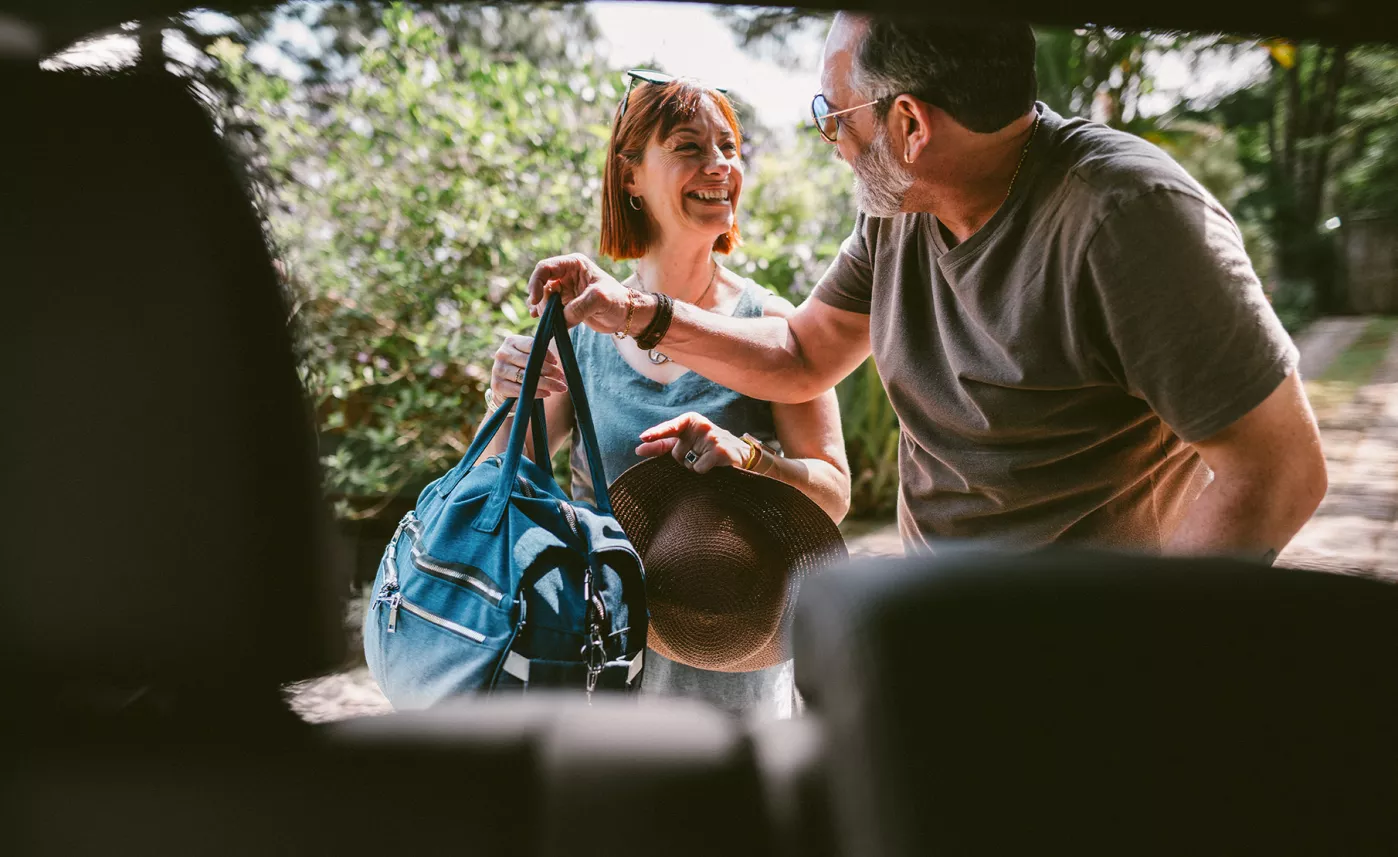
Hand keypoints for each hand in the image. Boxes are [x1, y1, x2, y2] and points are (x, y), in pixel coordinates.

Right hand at [490, 335, 565, 399]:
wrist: (504, 388)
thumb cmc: (521, 369)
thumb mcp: (528, 357)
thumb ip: (539, 354)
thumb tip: (555, 362)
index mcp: (511, 342)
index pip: (531, 345)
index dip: (546, 354)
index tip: (556, 362)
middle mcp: (502, 354)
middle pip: (530, 361)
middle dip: (549, 370)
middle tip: (561, 377)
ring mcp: (498, 369)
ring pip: (526, 376)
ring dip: (546, 383)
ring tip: (559, 387)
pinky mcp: (497, 385)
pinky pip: (520, 390)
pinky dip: (536, 392)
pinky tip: (547, 393)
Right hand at [526, 252, 641, 332]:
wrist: (625, 316)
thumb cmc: (617, 301)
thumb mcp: (600, 299)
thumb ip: (579, 306)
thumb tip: (562, 317)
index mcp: (574, 264)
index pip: (545, 268)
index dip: (536, 282)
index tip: (535, 301)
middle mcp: (567, 274)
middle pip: (541, 284)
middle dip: (541, 301)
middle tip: (549, 316)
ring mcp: (565, 289)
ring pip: (543, 297)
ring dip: (542, 309)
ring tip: (549, 321)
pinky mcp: (565, 304)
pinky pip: (548, 307)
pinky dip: (543, 315)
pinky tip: (543, 322)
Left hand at [636, 412, 748, 473]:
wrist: (740, 453)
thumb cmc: (706, 446)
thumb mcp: (685, 441)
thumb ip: (662, 445)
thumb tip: (639, 448)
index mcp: (690, 420)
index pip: (671, 427)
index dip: (657, 433)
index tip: (643, 438)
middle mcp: (701, 426)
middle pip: (676, 453)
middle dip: (683, 459)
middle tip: (699, 455)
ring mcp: (711, 438)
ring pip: (687, 463)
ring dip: (693, 466)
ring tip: (707, 459)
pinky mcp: (720, 451)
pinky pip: (698, 468)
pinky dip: (703, 471)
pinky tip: (714, 465)